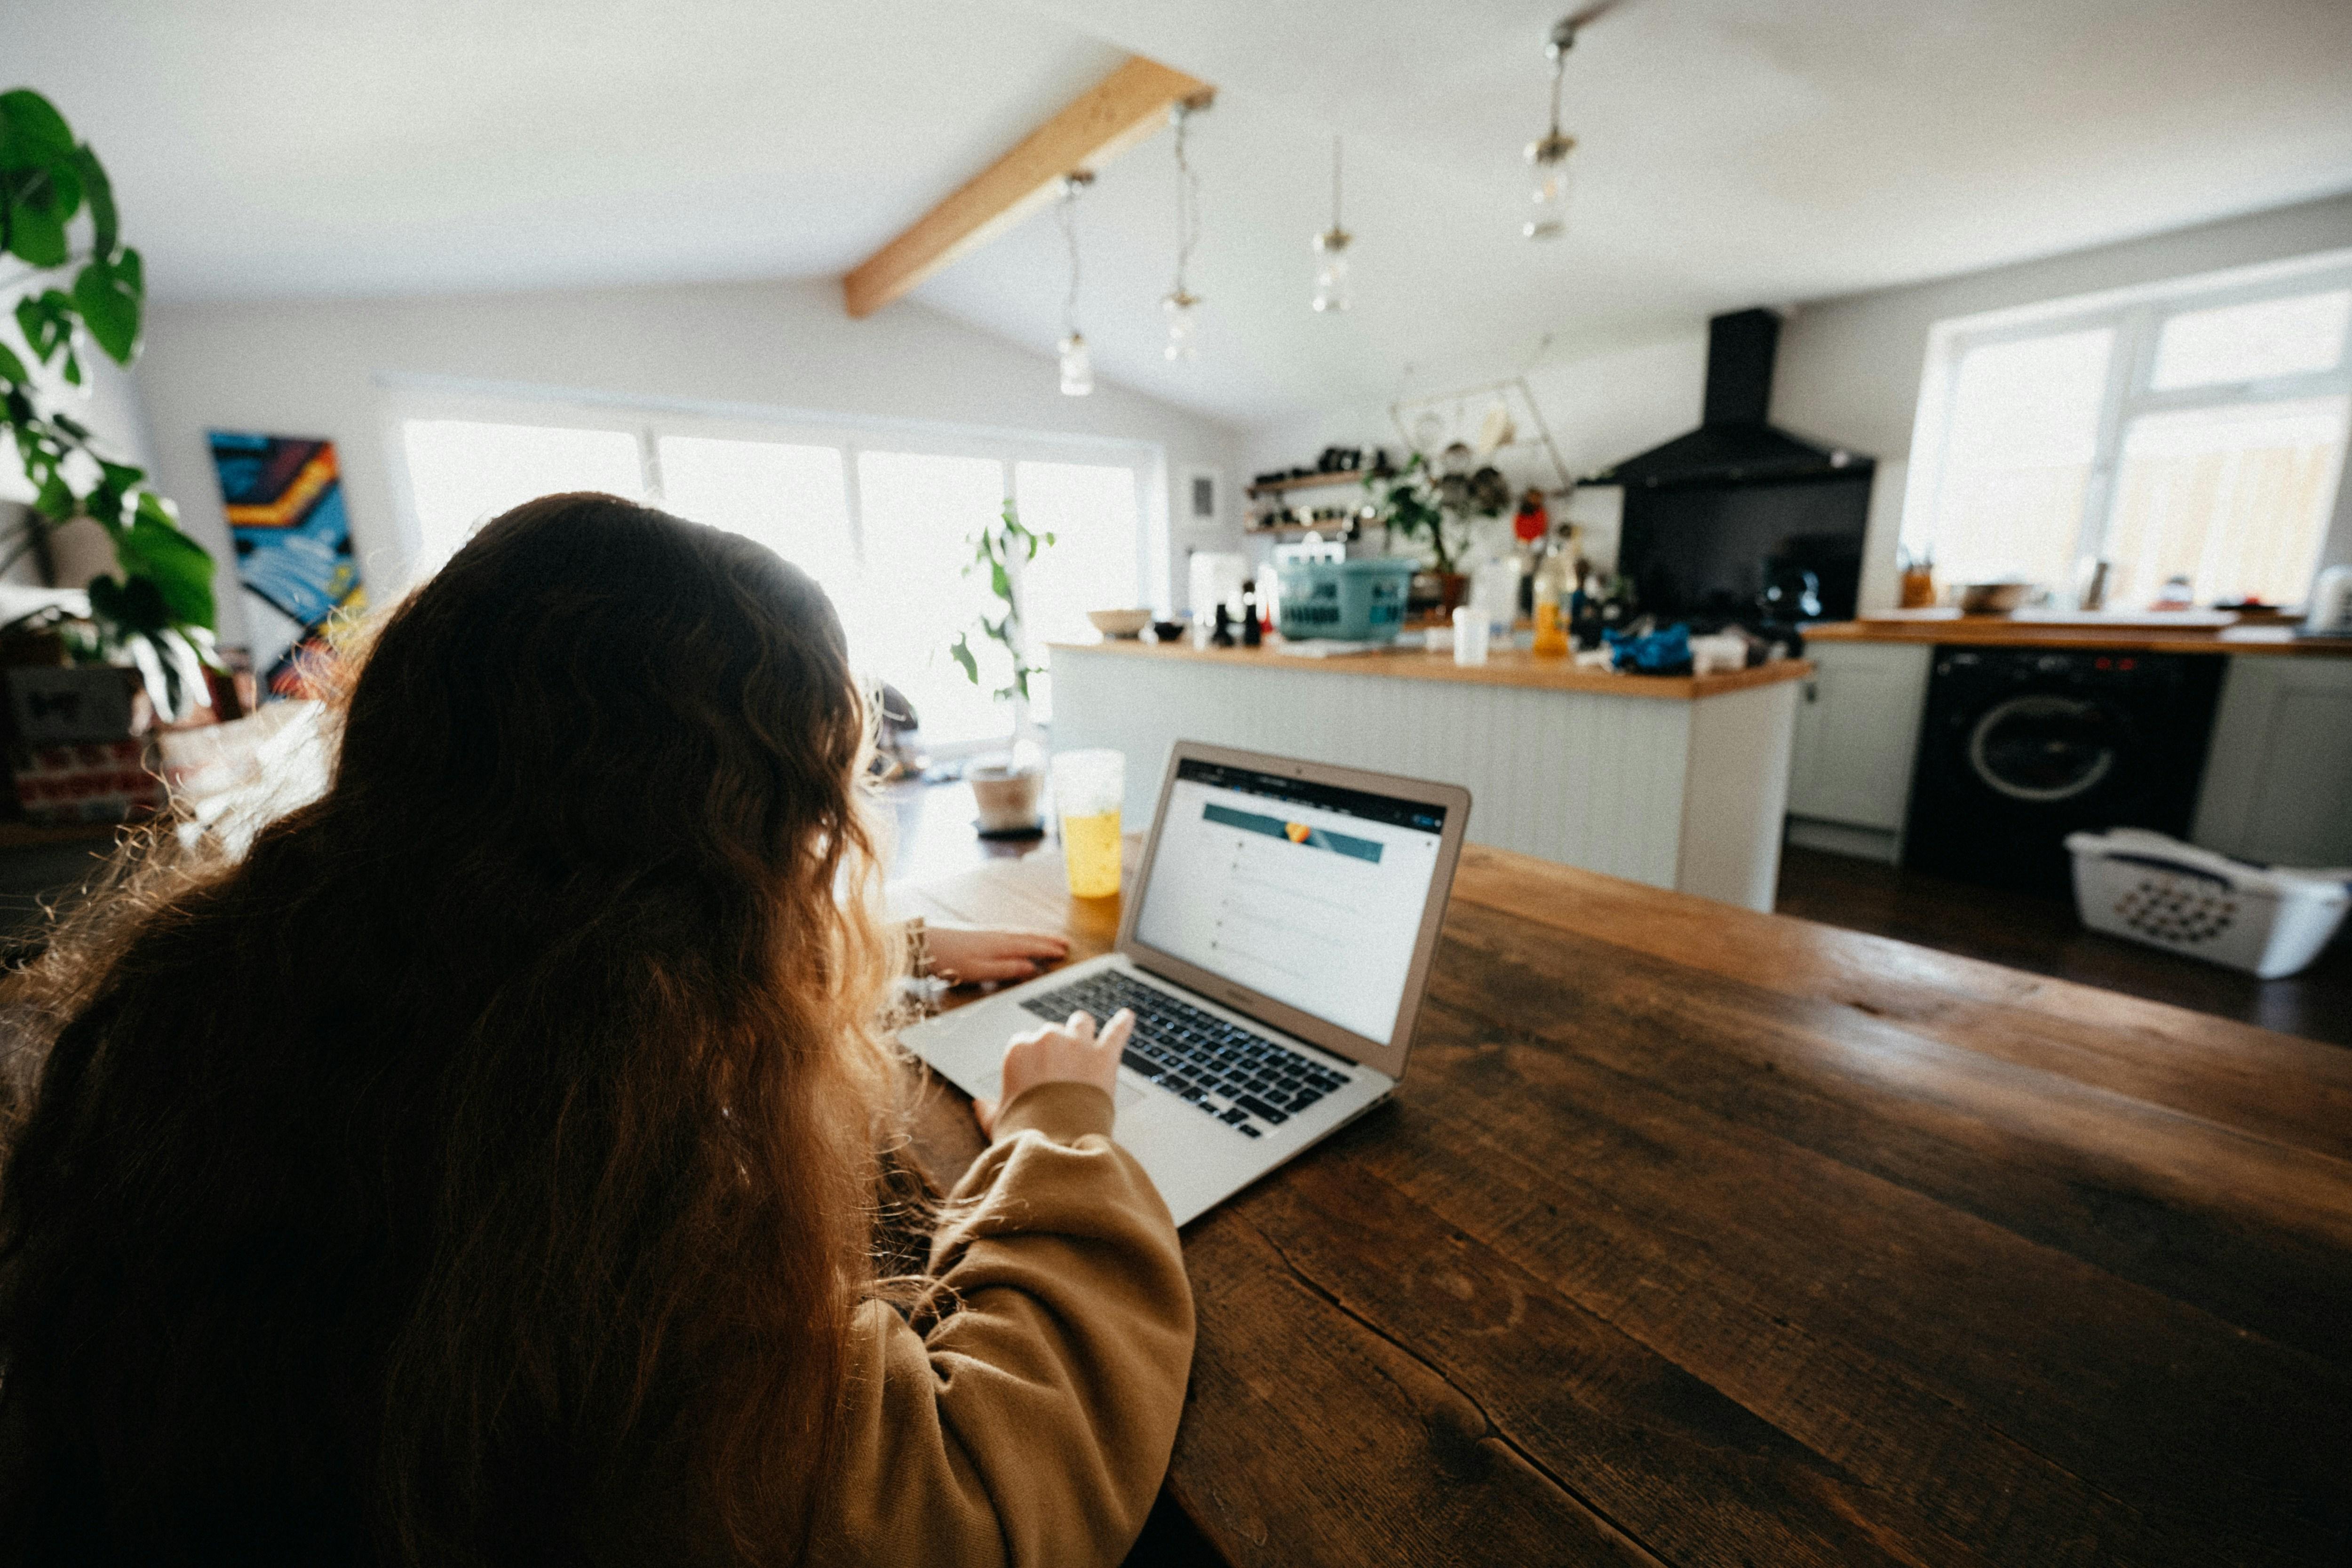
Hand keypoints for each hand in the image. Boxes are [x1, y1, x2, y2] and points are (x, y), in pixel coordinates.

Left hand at [924, 924, 1069, 984]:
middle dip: (1048, 940)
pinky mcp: (979, 935)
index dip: (1048, 949)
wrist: (923, 944)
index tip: (1065, 952)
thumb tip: (1032, 967)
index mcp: (1001, 945)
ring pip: (1019, 934)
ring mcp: (988, 934)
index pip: (1031, 946)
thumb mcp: (979, 970)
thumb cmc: (949, 960)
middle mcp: (997, 936)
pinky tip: (1020, 939)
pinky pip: (1010, 934)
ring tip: (1050, 939)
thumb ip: (1007, 969)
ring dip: (1037, 937)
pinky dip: (1022, 936)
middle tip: (1066, 943)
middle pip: (1028, 937)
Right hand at [973, 1008, 1132, 1138]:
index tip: (1036, 1073)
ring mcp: (1078, 1044)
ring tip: (1086, 1039)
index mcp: (1019, 1050)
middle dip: (1057, 1047)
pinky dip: (1123, 1024)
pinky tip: (1127, 1017)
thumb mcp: (1000, 1122)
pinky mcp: (1104, 1055)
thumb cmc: (1026, 1133)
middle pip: (1053, 1032)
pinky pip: (1117, 1032)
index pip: (1025, 1042)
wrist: (1059, 1144)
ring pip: (1081, 1023)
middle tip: (1061, 1069)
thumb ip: (989, 1110)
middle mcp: (1047, 1039)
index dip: (1032, 1058)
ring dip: (1082, 1030)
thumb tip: (979, 1105)